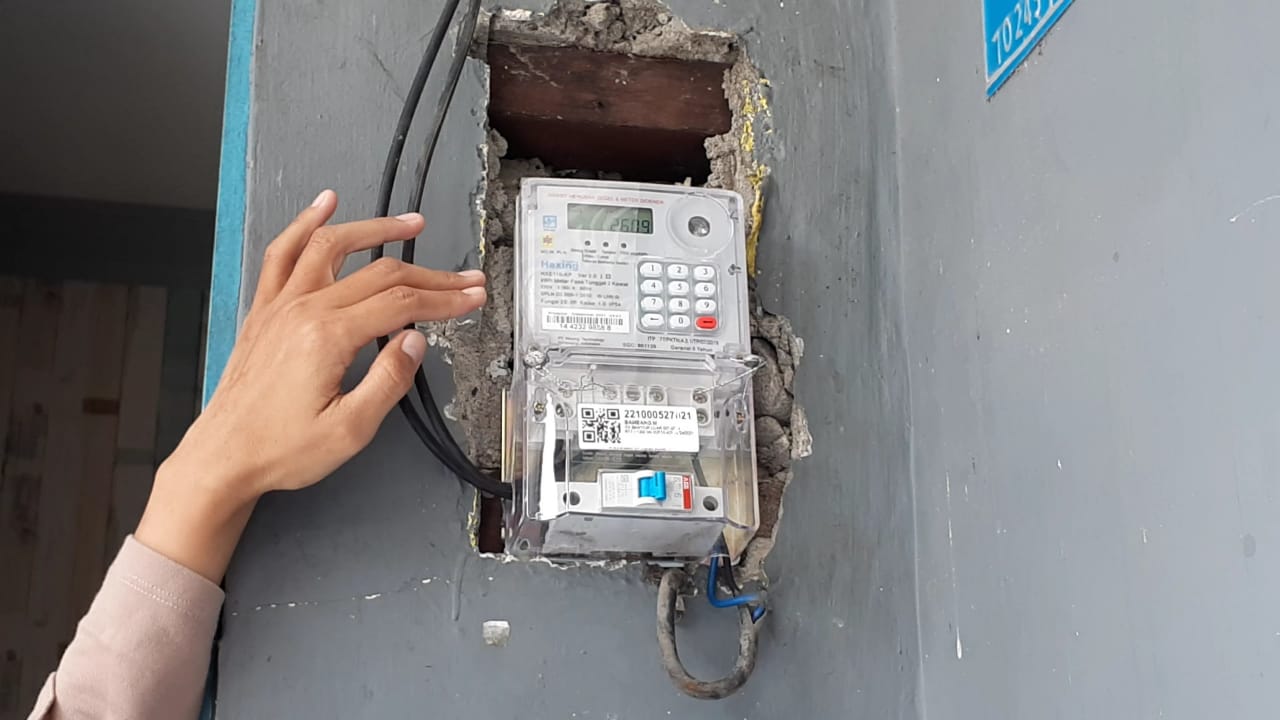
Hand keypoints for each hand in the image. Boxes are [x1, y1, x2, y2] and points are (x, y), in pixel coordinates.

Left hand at [136, 190, 486, 579]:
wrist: (224, 457)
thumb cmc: (282, 450)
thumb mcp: (349, 430)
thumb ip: (388, 381)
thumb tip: (416, 339)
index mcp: (328, 338)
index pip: (402, 304)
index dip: (444, 299)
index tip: (473, 297)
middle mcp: (303, 310)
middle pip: (379, 274)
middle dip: (430, 273)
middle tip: (465, 277)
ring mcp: (281, 305)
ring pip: (332, 247)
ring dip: (376, 228)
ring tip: (411, 223)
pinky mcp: (265, 310)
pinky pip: (282, 252)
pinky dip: (305, 223)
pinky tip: (325, 204)